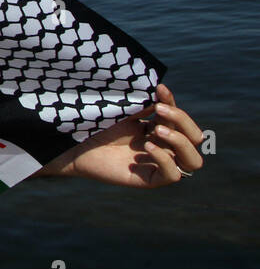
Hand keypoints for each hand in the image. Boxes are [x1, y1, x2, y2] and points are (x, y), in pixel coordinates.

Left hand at [38, 84, 203, 186]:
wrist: (73, 144)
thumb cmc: (96, 125)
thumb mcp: (124, 111)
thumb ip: (145, 105)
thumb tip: (162, 92)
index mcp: (160, 130)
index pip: (181, 119)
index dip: (173, 102)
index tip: (158, 87)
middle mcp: (164, 148)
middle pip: (196, 138)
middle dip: (183, 120)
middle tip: (158, 110)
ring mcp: (159, 166)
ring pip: (193, 161)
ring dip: (180, 142)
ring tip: (156, 129)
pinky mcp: (149, 180)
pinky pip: (173, 175)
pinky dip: (165, 159)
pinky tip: (147, 147)